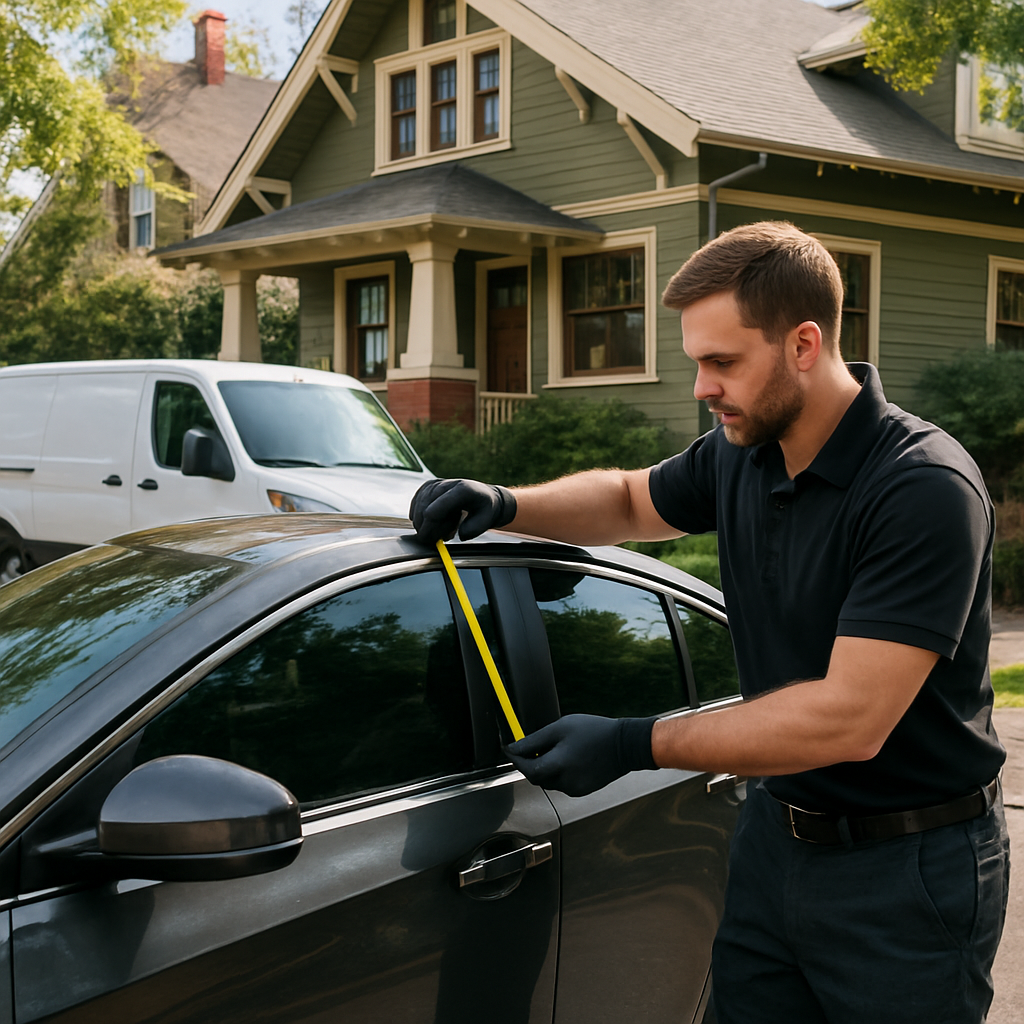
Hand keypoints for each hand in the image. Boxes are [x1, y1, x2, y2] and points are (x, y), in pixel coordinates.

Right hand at [409, 478, 516, 544]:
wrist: (483, 496)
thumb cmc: (484, 509)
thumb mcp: (486, 521)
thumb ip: (473, 529)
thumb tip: (459, 535)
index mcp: (462, 490)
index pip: (434, 511)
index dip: (428, 529)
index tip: (431, 541)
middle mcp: (445, 484)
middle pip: (423, 511)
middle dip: (427, 529)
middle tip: (440, 538)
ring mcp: (434, 484)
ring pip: (417, 509)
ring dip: (426, 524)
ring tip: (443, 527)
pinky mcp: (426, 487)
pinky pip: (415, 505)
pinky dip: (421, 517)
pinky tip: (434, 521)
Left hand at [506, 714, 657, 796]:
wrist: (625, 745)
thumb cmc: (595, 732)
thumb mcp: (561, 727)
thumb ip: (535, 739)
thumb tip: (515, 747)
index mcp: (559, 765)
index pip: (527, 768)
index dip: (515, 759)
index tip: (509, 749)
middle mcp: (565, 781)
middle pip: (536, 777)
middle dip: (529, 763)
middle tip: (529, 748)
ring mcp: (575, 789)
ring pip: (549, 781)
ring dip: (545, 768)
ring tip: (554, 749)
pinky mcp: (582, 790)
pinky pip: (562, 784)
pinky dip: (559, 773)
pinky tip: (568, 758)